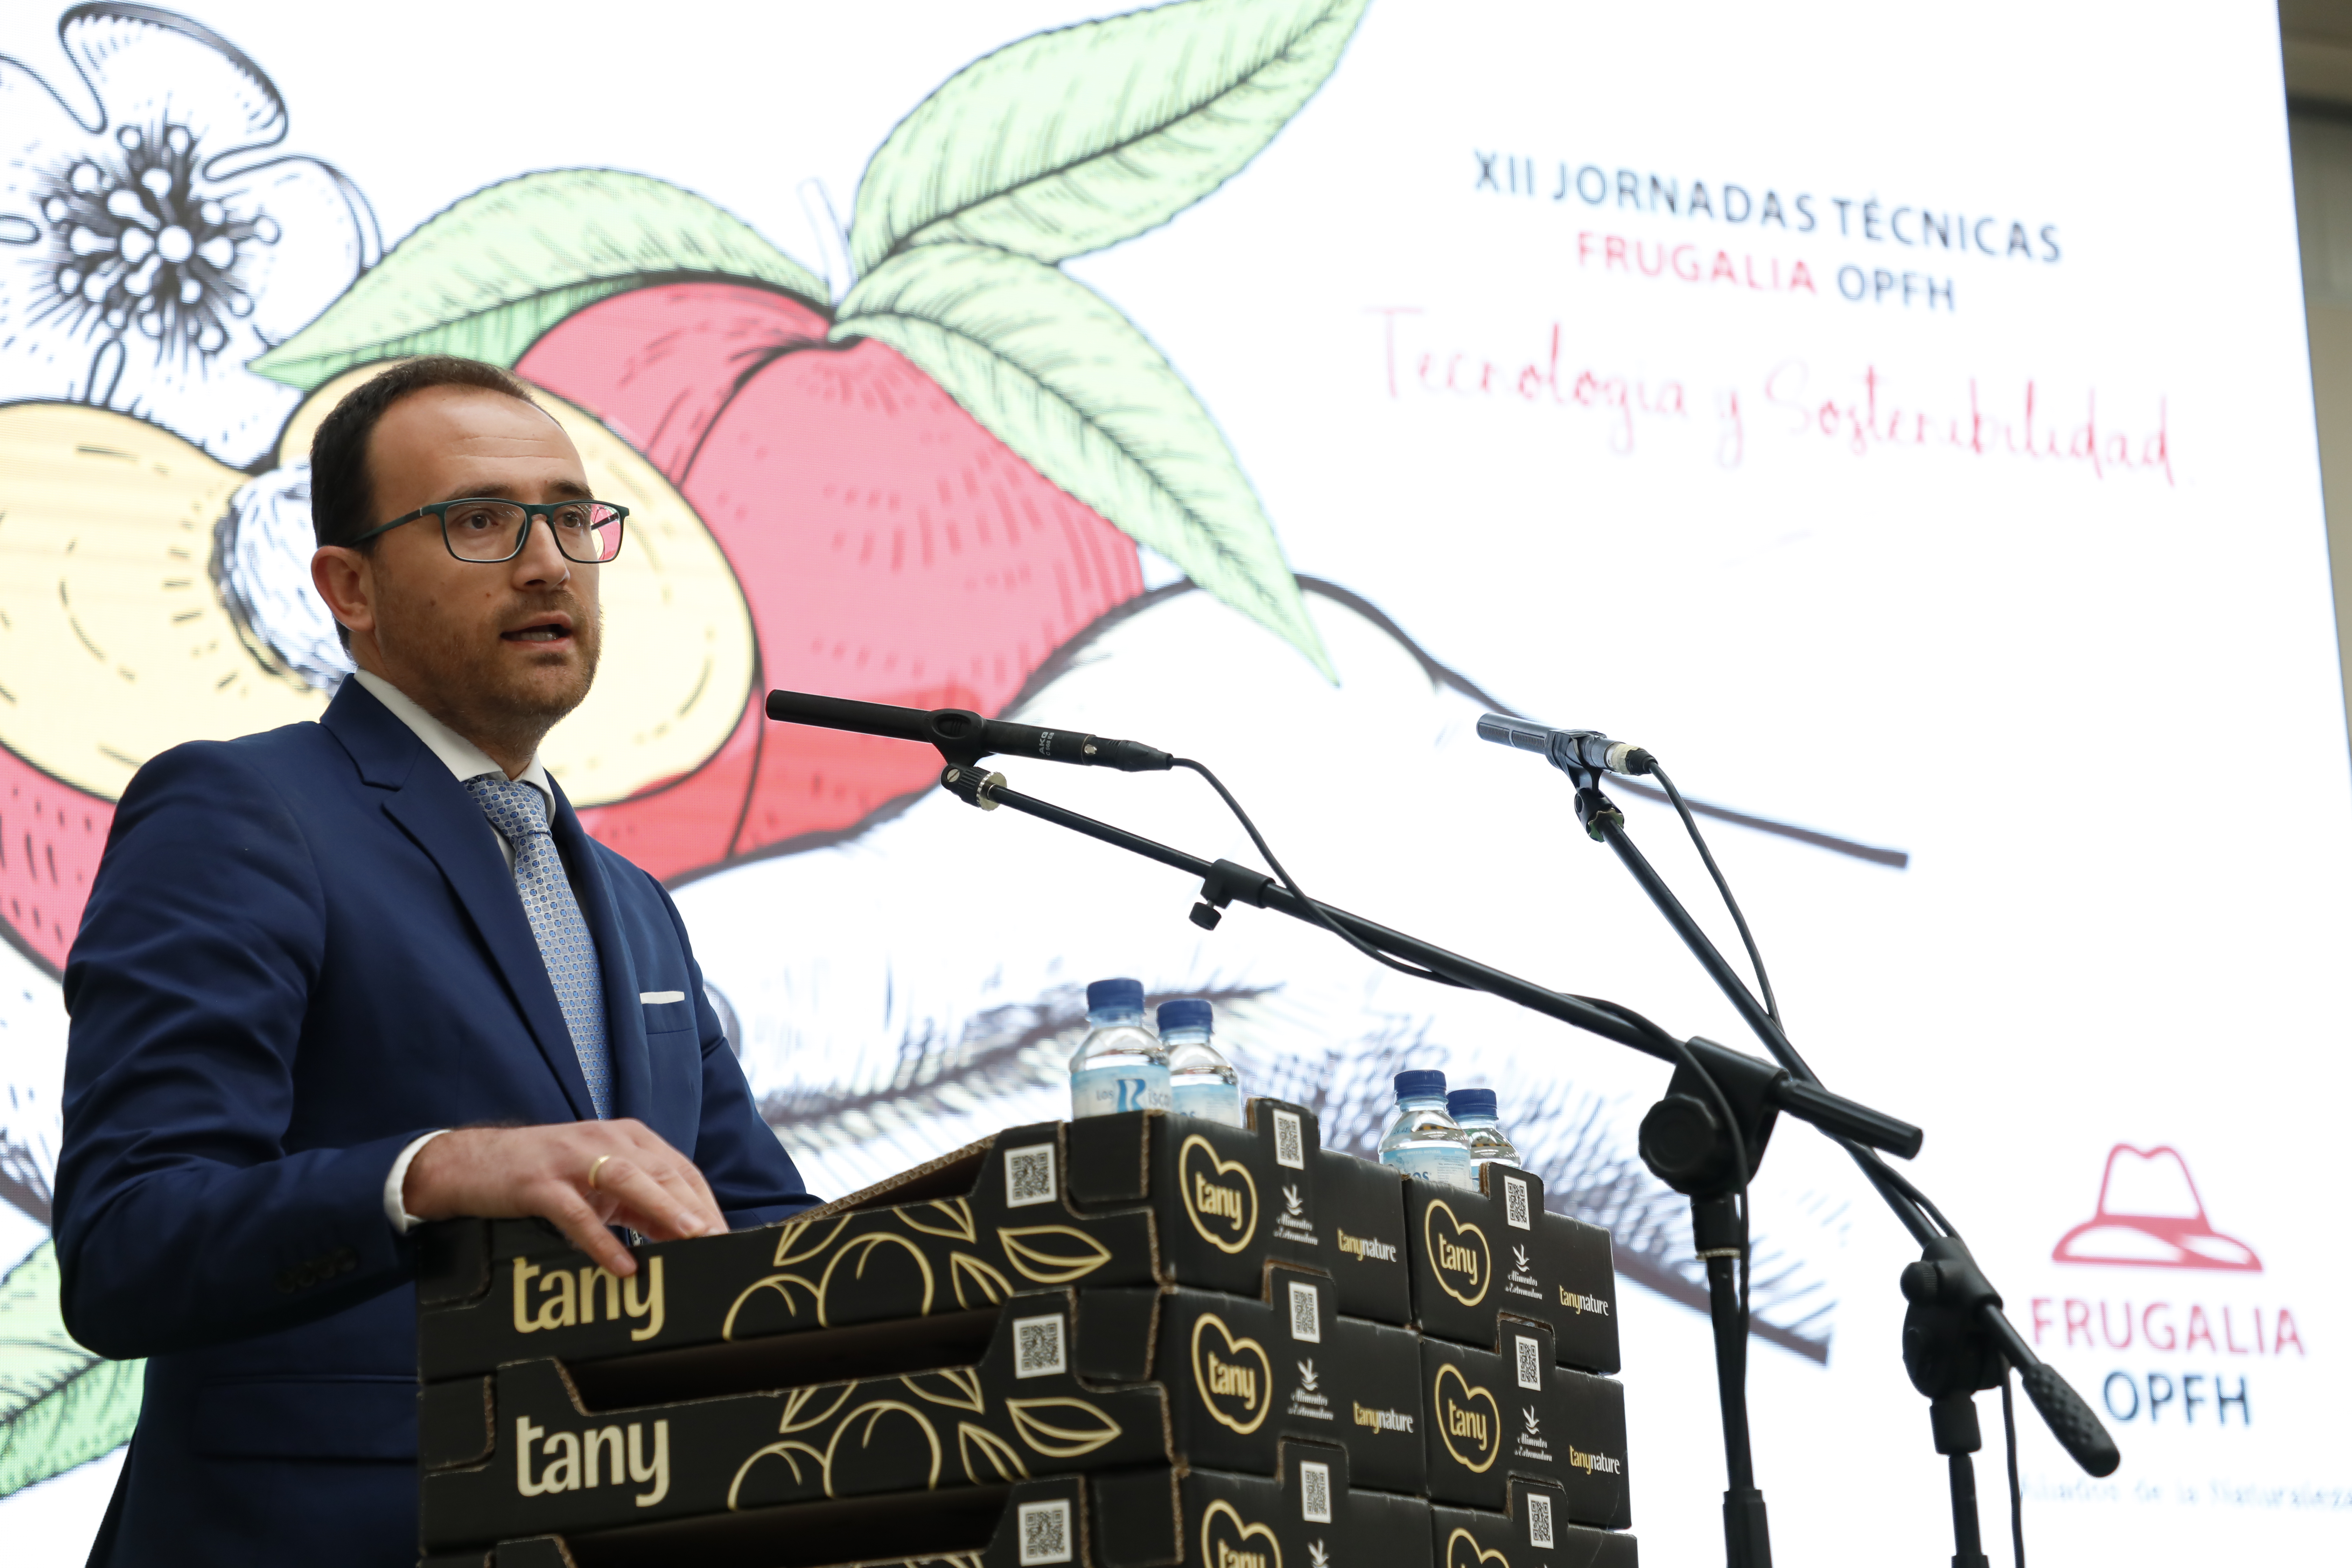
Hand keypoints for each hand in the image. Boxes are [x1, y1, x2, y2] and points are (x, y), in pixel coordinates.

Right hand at [403, 1119, 724, 1275]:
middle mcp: (604, 1140)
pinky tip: (622, 1266)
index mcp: (625, 1137)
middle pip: (661, 1171)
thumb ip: (638, 1204)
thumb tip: (682, 1238)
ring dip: (662, 1209)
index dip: (704, 1200)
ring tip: (690, 1238)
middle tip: (718, 1242)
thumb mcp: (598, 1184)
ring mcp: (570, 1160)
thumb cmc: (544, 1175)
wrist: (470, 1164)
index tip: (725, 1234)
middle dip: (694, 1207)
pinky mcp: (538, 1184)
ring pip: (627, 1180)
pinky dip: (602, 1241)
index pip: (678, 1167)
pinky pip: (576, 1213)